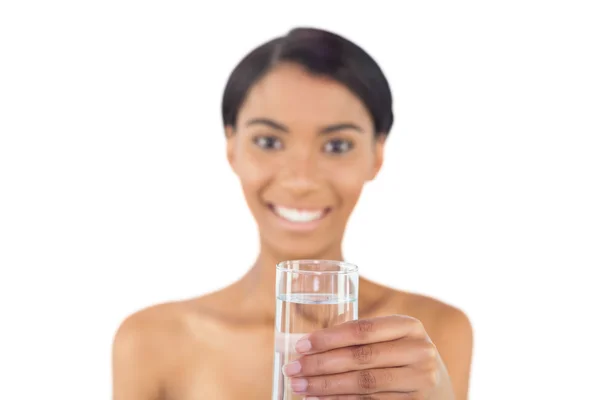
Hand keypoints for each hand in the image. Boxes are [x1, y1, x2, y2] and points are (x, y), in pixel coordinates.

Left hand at [282, 315, 453, 399]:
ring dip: (326, 386)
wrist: (440, 389)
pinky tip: (319, 399)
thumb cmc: (402, 356)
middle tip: (292, 368)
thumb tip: (308, 341)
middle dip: (321, 364)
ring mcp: (420, 381)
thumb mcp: (391, 338)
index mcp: (410, 326)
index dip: (329, 337)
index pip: (363, 329)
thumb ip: (360, 335)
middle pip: (361, 358)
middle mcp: (420, 351)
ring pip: (363, 384)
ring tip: (300, 386)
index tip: (301, 345)